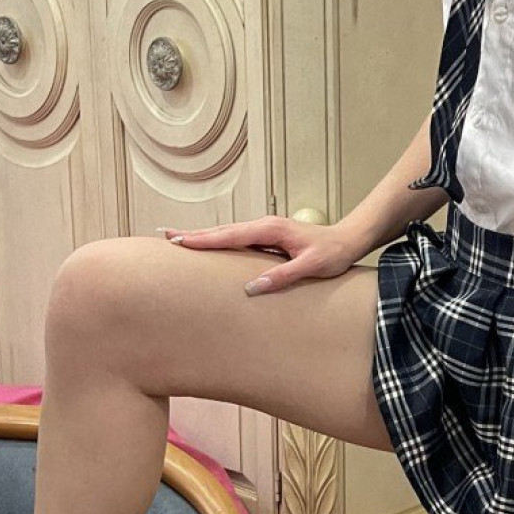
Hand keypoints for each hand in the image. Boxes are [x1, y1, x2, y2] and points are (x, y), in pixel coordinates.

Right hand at [156, 216, 361, 293]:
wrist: (348, 239)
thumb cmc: (333, 253)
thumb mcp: (311, 267)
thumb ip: (282, 276)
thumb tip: (252, 287)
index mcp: (270, 230)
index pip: (230, 236)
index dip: (203, 240)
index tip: (179, 242)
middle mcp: (264, 226)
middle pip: (222, 230)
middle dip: (194, 234)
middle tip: (165, 236)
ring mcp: (265, 230)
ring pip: (227, 233)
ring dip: (203, 236)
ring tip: (178, 240)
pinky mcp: (268, 236)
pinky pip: (237, 238)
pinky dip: (218, 240)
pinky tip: (209, 246)